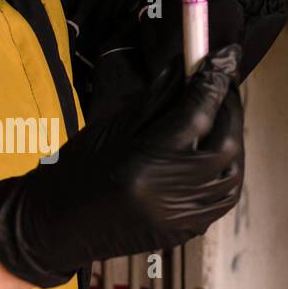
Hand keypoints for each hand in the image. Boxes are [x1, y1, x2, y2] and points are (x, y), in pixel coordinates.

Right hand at [0, 45, 245, 288]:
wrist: (54, 226)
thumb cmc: (79, 168)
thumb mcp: (115, 123)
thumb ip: (161, 94)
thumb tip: (196, 62)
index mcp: (143, 163)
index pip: (198, 115)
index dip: (216, 81)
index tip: (227, 56)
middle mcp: (167, 196)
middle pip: (225, 144)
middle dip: (230, 108)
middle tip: (223, 84)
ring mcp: (180, 219)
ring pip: (232, 173)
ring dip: (233, 138)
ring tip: (221, 116)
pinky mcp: (187, 233)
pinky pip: (223, 197)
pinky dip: (227, 169)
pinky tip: (216, 151)